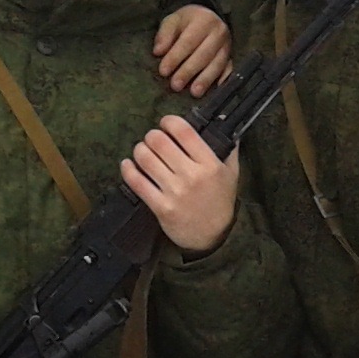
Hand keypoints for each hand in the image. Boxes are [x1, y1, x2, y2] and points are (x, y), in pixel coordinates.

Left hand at [121, 115, 239, 252]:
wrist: (212, 235)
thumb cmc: (220, 200)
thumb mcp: (231, 172)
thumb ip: (227, 147)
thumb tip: (221, 121)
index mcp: (209, 163)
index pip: (183, 131)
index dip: (169, 121)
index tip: (166, 123)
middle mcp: (192, 175)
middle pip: (159, 141)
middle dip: (152, 136)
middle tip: (152, 139)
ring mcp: (175, 192)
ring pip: (145, 158)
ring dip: (139, 150)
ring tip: (142, 151)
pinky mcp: (161, 207)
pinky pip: (137, 182)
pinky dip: (128, 169)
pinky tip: (128, 164)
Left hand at [153, 3, 231, 93]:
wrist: (209, 17)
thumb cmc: (187, 22)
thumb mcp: (173, 20)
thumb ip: (165, 34)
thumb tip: (158, 51)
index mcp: (203, 20)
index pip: (188, 41)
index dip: (175, 57)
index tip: (163, 71)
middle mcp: (219, 33)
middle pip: (203, 55)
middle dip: (188, 71)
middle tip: (175, 85)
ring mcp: (227, 46)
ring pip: (217, 64)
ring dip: (205, 79)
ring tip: (194, 92)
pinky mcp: (232, 57)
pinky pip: (229, 70)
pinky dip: (223, 80)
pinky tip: (215, 89)